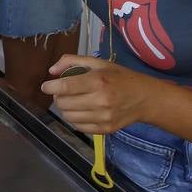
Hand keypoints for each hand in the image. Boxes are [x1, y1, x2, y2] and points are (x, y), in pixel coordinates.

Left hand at [42, 55, 157, 133]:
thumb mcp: (99, 63)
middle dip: (58, 97)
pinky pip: (78, 127)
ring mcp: (103, 118)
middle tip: (63, 92)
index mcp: (98, 81)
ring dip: (65, 108)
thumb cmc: (121, 78)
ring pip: (68, 116)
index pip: (65, 87)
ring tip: (72, 101)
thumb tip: (52, 71)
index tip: (46, 86)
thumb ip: (72, 62)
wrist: (145, 98)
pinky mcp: (105, 130)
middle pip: (63, 103)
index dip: (51, 87)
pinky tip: (81, 111)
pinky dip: (74, 119)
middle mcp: (100, 101)